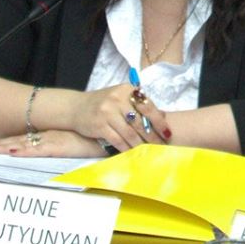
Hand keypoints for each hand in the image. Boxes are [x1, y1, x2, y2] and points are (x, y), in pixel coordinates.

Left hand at [0, 130, 105, 157]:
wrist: (106, 137)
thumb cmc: (90, 142)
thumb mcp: (72, 145)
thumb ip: (62, 148)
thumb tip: (51, 151)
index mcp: (49, 137)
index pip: (23, 139)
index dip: (7, 141)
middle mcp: (47, 137)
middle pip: (18, 141)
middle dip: (0, 144)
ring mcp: (51, 141)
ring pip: (23, 144)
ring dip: (6, 146)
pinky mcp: (58, 147)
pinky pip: (37, 150)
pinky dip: (24, 150)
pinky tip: (13, 151)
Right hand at [54, 81, 171, 149]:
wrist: (77, 107)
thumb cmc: (104, 104)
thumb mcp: (121, 98)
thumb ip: (139, 106)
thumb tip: (163, 116)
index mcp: (127, 89)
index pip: (148, 106)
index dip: (159, 121)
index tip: (168, 133)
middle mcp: (117, 98)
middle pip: (140, 121)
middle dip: (152, 136)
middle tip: (161, 147)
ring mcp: (107, 112)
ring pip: (130, 133)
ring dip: (141, 145)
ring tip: (149, 153)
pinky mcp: (99, 125)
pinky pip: (118, 140)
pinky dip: (127, 148)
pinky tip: (133, 153)